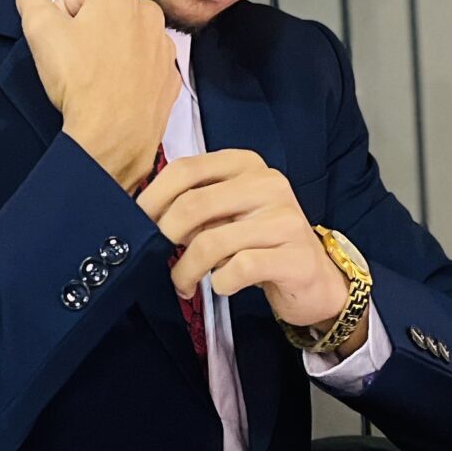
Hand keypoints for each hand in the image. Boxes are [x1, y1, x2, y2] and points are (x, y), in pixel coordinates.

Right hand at [14, 0, 181, 191]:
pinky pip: (143, 69)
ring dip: (109, 55)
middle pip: (103, 18)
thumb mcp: (40, 30)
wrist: (112, 135)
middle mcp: (150, 14)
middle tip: (76, 63)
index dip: (60, 22)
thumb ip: (31, 0)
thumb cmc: (79, 80)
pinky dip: (129, 78)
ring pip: (125, 43)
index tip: (61, 46)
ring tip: (95, 80)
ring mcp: (163, 49)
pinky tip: (114, 93)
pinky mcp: (169, 78)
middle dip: (88, 35)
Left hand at [140, 149, 353, 336]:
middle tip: (154, 257)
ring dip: (186, 270)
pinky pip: (238, 268)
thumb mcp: (228, 215)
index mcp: (245, 165)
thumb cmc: (260, 243)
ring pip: (211, 241)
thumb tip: (146, 219)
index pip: (186, 169)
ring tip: (183, 283)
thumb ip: (194, 208)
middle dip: (164, 235)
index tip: (137, 223)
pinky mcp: (295, 256)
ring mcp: (285, 219)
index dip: (153, 197)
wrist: (314, 279)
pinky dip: (220, 282)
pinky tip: (222, 285)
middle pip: (193, 204)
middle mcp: (268, 183)